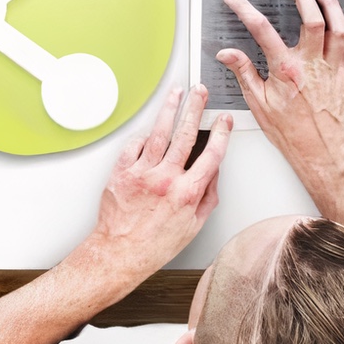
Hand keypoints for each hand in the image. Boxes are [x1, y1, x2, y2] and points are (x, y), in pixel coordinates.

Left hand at [82, 84, 231, 287]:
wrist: (120, 251)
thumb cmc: (155, 243)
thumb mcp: (194, 225)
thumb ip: (207, 196)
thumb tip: (213, 173)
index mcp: (187, 192)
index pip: (211, 154)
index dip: (221, 133)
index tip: (223, 120)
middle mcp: (165, 179)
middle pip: (185, 134)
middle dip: (195, 108)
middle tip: (200, 92)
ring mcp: (142, 173)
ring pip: (159, 132)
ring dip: (170, 109)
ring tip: (176, 94)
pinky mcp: (122, 171)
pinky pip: (134, 145)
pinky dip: (144, 135)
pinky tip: (151, 128)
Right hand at [218, 0, 343, 190]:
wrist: (319, 150)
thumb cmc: (291, 132)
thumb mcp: (258, 102)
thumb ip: (243, 72)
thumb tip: (227, 53)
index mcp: (286, 71)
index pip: (262, 31)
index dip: (244, 10)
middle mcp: (311, 65)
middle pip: (311, 19)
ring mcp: (332, 68)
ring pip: (337, 26)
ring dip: (328, 3)